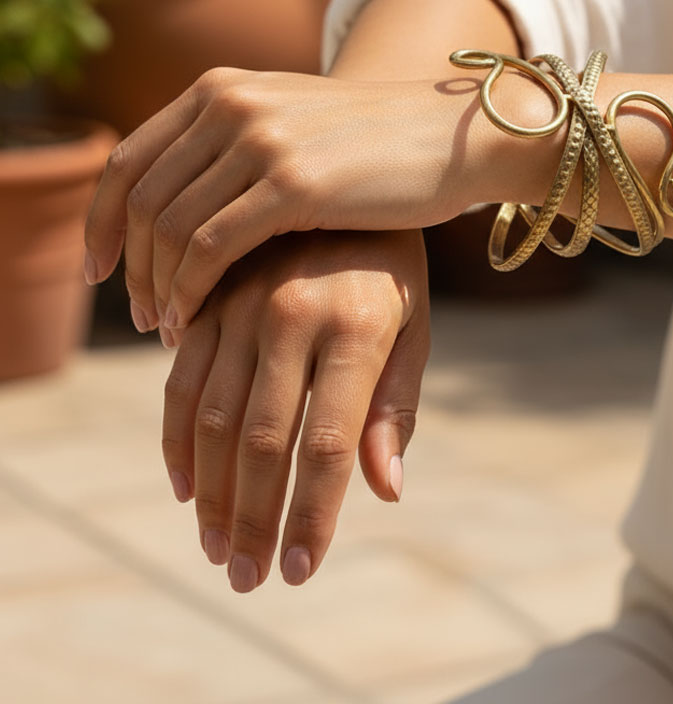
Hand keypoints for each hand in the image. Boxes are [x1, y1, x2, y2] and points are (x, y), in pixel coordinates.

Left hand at [82, 66, 490, 331]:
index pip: (127, 161)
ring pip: (169, 228)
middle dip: (131, 268)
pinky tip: (195, 321)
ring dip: (158, 288)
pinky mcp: (294, 183)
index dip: (101, 222)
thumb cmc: (375, 144)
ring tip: (167, 327)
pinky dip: (189, 292)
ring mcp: (261, 141)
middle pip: (140, 200)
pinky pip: (209, 248)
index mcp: (221, 88)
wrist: (451, 135)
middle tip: (142, 316)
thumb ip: (232, 142)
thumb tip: (176, 197)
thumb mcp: (290, 124)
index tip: (101, 271)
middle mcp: (230, 105)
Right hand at [160, 228, 429, 592]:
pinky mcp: (209, 298)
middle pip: (262, 440)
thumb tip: (386, 491)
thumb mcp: (413, 325)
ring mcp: (242, 303)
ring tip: (218, 549)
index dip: (312, 514)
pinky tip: (186, 488)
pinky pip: (179, 379)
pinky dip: (176, 440)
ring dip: (210, 494)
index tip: (301, 570)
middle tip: (249, 578)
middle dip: (254, 519)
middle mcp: (292, 314)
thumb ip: (394, 406)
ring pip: (211, 418)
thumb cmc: (394, 265)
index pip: (327, 443)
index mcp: (356, 326)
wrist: (349, 177)